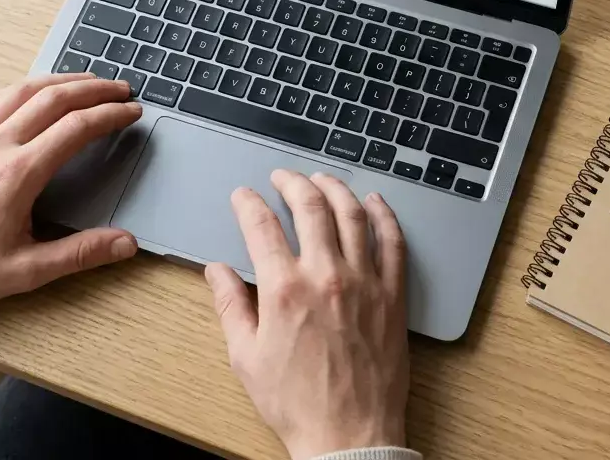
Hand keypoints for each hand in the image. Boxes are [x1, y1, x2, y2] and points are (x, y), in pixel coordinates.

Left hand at [0, 73, 142, 312]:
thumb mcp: (25, 271)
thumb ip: (80, 254)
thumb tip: (126, 244)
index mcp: (18, 174)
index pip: (76, 128)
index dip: (110, 115)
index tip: (132, 112)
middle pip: (53, 99)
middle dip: (93, 89)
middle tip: (121, 89)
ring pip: (22, 91)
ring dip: (60, 81)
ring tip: (86, 81)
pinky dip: (22, 88)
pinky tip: (32, 90)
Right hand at [205, 170, 408, 459]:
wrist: (348, 437)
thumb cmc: (296, 403)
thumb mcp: (246, 357)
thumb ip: (230, 306)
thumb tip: (216, 271)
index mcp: (284, 290)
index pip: (262, 226)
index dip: (249, 203)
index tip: (244, 195)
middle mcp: (326, 276)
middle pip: (310, 207)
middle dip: (292, 183)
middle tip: (283, 176)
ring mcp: (365, 283)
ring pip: (353, 216)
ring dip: (336, 189)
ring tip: (322, 179)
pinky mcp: (392, 296)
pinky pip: (393, 243)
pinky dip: (384, 216)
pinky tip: (375, 202)